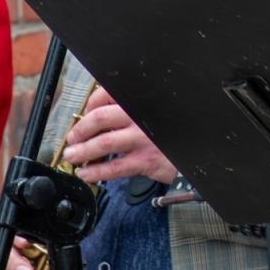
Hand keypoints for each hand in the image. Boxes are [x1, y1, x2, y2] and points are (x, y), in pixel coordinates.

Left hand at [61, 86, 177, 183]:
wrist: (196, 148)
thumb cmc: (171, 129)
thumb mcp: (155, 109)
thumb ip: (131, 108)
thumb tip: (99, 116)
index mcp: (140, 100)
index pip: (107, 95)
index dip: (89, 105)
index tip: (84, 115)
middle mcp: (140, 116)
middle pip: (100, 118)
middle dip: (80, 130)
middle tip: (73, 139)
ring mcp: (142, 139)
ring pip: (103, 143)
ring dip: (82, 152)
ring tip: (73, 156)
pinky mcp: (145, 161)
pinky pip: (114, 167)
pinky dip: (96, 172)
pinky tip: (87, 174)